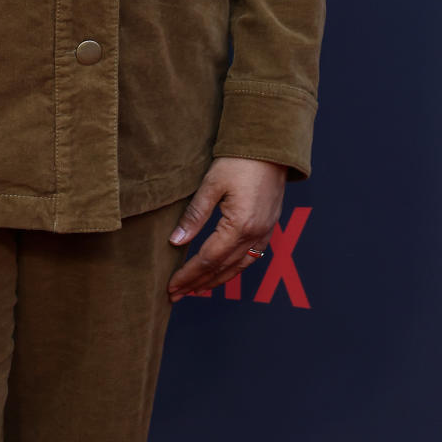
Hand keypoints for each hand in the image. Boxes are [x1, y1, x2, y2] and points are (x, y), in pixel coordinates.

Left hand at [167, 157, 285, 301]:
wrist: (271, 147)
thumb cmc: (239, 161)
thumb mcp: (211, 184)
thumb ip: (195, 215)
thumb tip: (176, 242)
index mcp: (239, 225)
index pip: (208, 259)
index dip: (188, 274)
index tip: (170, 285)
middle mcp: (255, 234)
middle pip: (222, 268)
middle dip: (198, 283)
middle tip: (176, 295)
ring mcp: (265, 232)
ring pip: (238, 267)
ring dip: (216, 281)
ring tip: (196, 290)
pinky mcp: (269, 227)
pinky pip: (252, 257)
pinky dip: (234, 269)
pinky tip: (223, 272)